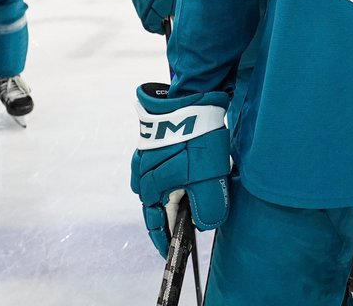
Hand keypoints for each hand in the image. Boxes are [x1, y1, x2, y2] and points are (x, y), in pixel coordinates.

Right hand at [131, 0, 188, 34]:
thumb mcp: (176, 5)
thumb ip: (172, 16)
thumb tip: (172, 22)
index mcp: (148, 13)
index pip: (150, 27)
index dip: (158, 29)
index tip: (163, 30)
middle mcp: (140, 6)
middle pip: (145, 18)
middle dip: (154, 20)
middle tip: (162, 20)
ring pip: (141, 8)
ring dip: (149, 10)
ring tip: (159, 7)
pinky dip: (147, 0)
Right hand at [131, 83, 230, 256]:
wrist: (192, 98)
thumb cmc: (198, 139)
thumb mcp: (209, 176)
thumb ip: (208, 205)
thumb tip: (205, 225)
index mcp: (153, 188)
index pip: (156, 223)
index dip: (164, 240)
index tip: (171, 254)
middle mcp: (143, 175)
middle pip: (156, 205)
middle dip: (171, 219)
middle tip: (188, 228)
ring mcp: (146, 157)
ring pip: (157, 187)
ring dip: (172, 197)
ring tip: (189, 203)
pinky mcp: (155, 143)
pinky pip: (160, 169)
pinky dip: (172, 179)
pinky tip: (185, 177)